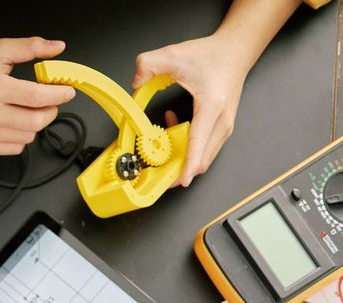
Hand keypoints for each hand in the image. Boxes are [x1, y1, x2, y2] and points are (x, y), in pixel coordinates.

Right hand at [0, 37, 75, 154]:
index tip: (67, 91)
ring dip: (35, 124)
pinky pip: (15, 148)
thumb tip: (57, 47)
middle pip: (36, 122)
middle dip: (50, 111)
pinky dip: (21, 136)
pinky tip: (13, 121)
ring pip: (28, 137)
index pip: (37, 97)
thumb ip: (30, 47)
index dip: (58, 94)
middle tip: (49, 101)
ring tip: (26, 108)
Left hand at [132, 32, 249, 185]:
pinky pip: (204, 150)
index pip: (198, 142)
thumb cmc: (212, 56)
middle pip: (201, 160)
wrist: (236, 51)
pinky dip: (189, 148)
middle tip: (157, 166)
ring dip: (182, 155)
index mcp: (212, 107)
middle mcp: (222, 122)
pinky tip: (178, 127)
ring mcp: (224, 129)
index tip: (181, 181)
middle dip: (179, 169)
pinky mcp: (222, 131)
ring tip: (168, 134)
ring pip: (203, 159)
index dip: (188, 165)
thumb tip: (136, 80)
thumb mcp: (176, 53)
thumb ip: (150, 63)